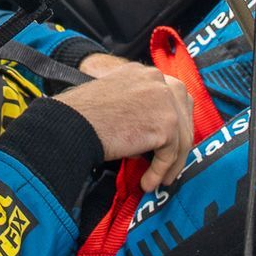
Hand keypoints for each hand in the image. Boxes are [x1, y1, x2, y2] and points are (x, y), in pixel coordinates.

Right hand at [58, 61, 193, 191]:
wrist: (72, 124)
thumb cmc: (83, 116)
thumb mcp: (115, 98)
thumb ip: (138, 106)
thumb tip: (154, 135)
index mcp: (145, 73)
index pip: (173, 96)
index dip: (175, 122)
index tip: (170, 143)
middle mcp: (159, 81)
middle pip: (183, 114)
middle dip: (179, 143)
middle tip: (169, 165)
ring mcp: (165, 101)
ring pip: (180, 138)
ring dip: (171, 163)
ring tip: (158, 180)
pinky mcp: (166, 123)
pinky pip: (170, 155)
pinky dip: (160, 171)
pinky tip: (148, 182)